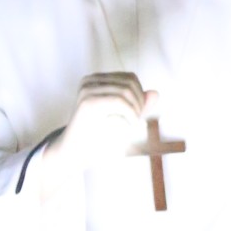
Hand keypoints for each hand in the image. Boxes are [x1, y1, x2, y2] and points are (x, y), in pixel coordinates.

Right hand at [34, 74, 156, 191]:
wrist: (75, 152)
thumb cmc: (97, 136)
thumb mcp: (123, 117)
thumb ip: (138, 106)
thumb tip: (156, 93)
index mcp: (96, 80)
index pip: (130, 78)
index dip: (140, 95)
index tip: (138, 115)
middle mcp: (90, 81)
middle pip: (130, 82)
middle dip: (140, 103)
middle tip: (136, 122)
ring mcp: (87, 89)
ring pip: (126, 91)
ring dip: (135, 110)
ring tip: (131, 126)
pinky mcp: (88, 102)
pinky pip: (119, 101)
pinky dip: (130, 114)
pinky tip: (129, 127)